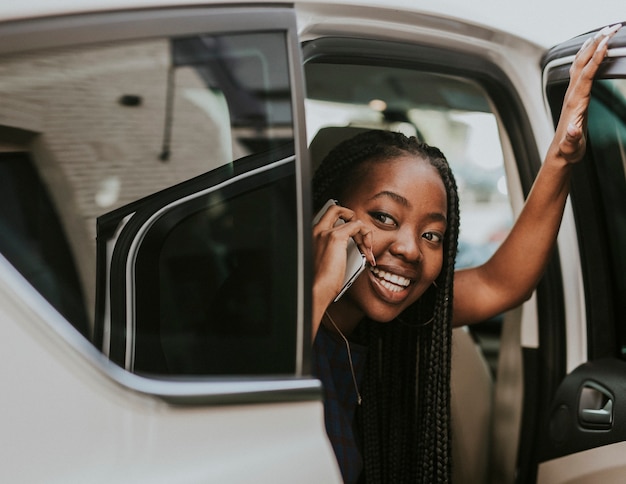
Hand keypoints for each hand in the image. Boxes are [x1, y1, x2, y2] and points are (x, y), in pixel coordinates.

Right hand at [311, 203, 374, 334]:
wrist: (315, 290)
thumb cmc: (319, 282)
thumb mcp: (325, 262)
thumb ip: (333, 251)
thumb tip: (352, 248)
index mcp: (311, 236)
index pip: (328, 218)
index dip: (343, 224)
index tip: (352, 240)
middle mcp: (317, 230)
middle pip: (336, 209)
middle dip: (351, 218)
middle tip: (360, 235)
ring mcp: (326, 232)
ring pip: (352, 219)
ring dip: (364, 234)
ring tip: (366, 250)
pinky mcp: (336, 237)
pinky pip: (357, 226)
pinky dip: (366, 236)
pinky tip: (367, 251)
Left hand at [555, 23, 621, 163]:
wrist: (560, 154)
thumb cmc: (568, 150)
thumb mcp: (571, 146)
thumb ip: (573, 138)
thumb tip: (574, 129)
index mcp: (574, 103)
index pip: (586, 75)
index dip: (595, 59)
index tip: (605, 44)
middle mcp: (571, 95)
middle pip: (582, 63)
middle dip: (595, 44)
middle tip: (610, 28)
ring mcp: (572, 94)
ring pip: (580, 64)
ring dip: (591, 46)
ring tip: (603, 32)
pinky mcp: (575, 96)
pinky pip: (580, 70)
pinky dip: (587, 56)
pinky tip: (592, 50)